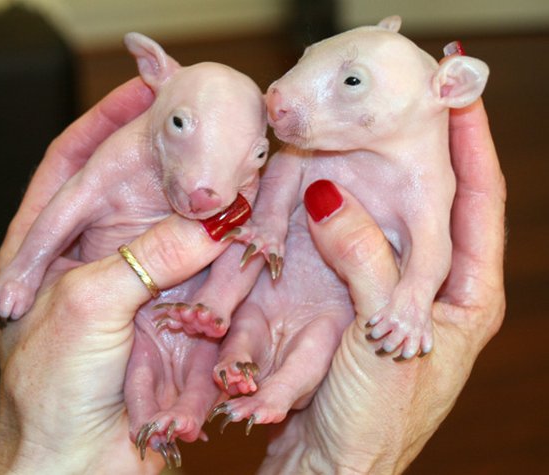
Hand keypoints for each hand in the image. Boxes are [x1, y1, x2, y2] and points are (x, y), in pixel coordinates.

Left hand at [0, 80, 233, 473]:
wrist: (78, 471)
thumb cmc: (52, 394)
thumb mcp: (88, 308)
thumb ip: (147, 257)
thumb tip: (208, 223)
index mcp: (52, 251)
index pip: (71, 165)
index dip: (103, 122)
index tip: (143, 88)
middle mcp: (96, 263)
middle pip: (136, 196)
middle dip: (171, 166)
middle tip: (207, 129)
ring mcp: (137, 292)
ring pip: (178, 239)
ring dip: (207, 217)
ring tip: (238, 174)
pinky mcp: (171, 324)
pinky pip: (203, 285)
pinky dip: (224, 268)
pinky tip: (249, 241)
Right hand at [259, 98, 505, 472]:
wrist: (330, 470)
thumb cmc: (374, 421)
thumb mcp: (380, 338)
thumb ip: (363, 264)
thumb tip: (328, 196)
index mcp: (466, 297)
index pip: (480, 203)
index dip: (472, 145)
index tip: (458, 96)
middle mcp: (431, 289)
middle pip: (431, 206)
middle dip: (418, 154)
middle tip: (399, 107)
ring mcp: (387, 293)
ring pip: (381, 223)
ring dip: (366, 186)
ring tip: (355, 137)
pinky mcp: (349, 302)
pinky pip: (342, 248)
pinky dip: (328, 221)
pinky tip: (312, 193)